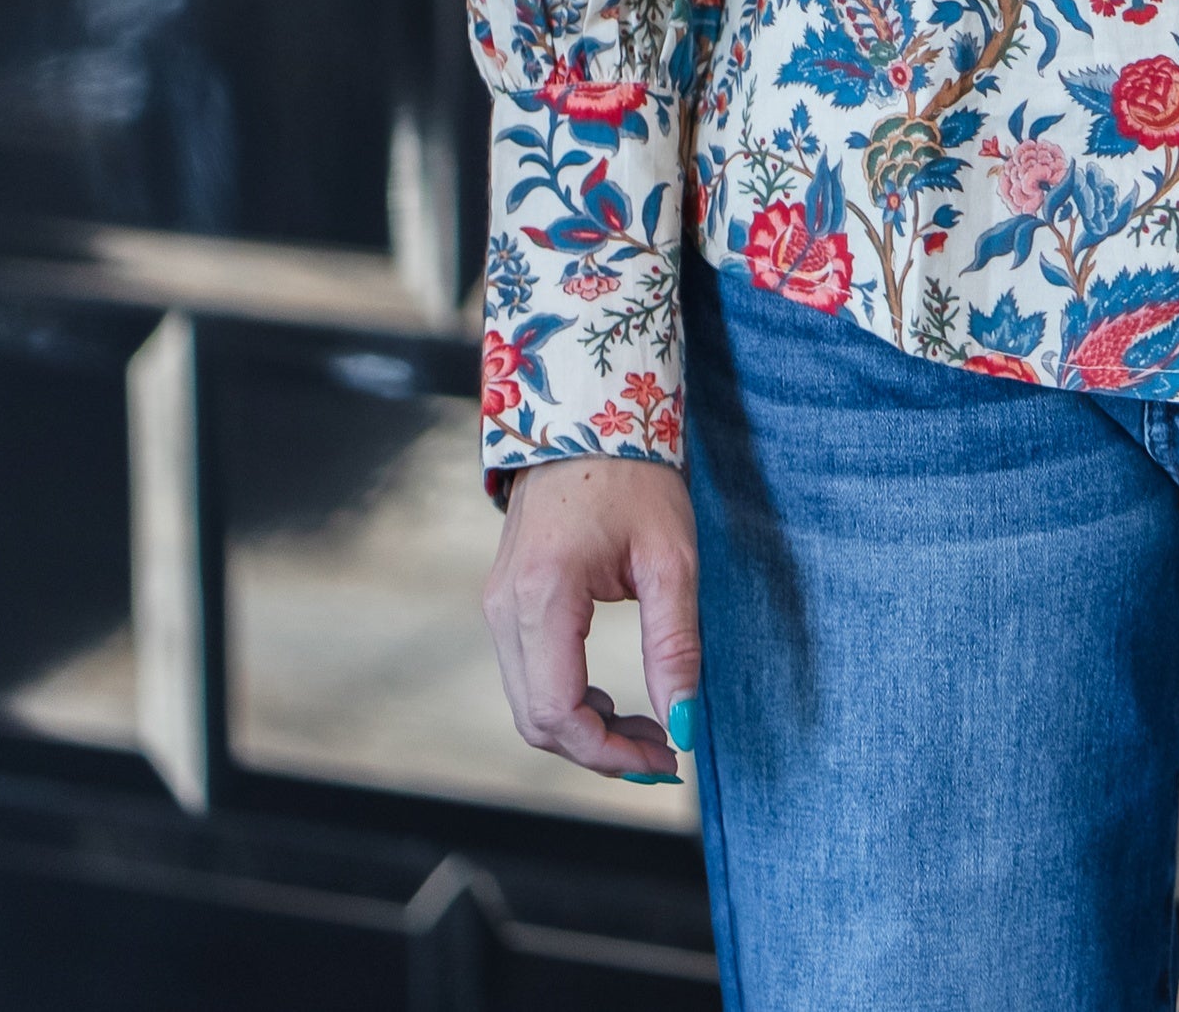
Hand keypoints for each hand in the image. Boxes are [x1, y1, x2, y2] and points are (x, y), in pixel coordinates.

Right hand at [483, 451, 700, 780]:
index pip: (557, 712)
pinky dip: (567, 703)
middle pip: (536, 721)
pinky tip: (614, 701)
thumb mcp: (671, 560)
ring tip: (648, 729)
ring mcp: (496, 606)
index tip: (664, 759)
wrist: (587, 420)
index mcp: (543, 595)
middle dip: (600, 750)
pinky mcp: (503, 604)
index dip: (609, 753)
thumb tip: (682, 724)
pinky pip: (527, 678)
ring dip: (584, 731)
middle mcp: (505, 607)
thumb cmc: (635, 479)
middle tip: (663, 752)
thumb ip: (674, 645)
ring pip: (527, 706)